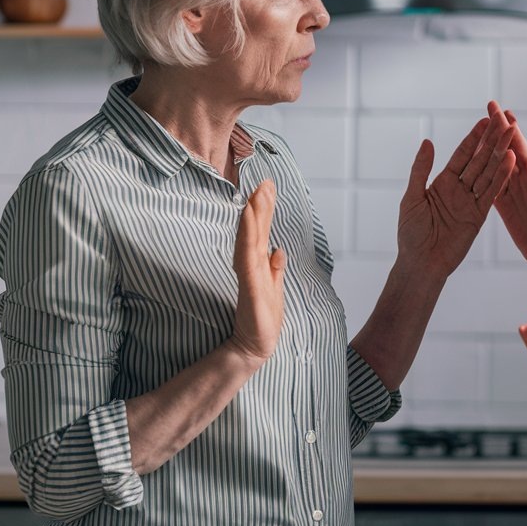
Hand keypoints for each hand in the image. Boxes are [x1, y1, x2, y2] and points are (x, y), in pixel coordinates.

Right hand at [227, 180, 286, 365]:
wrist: (254, 345)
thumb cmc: (262, 318)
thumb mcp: (274, 289)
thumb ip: (275, 270)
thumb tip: (279, 250)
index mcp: (260, 264)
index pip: (263, 232)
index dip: (266, 210)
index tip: (269, 186)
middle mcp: (252, 265)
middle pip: (256, 230)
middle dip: (260, 204)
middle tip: (265, 180)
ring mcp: (250, 274)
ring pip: (250, 238)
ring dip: (253, 215)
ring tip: (256, 193)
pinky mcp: (250, 285)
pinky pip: (248, 257)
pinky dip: (247, 237)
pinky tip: (247, 219)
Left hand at [396, 108, 515, 276]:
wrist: (422, 263)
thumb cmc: (411, 233)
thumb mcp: (412, 197)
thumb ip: (421, 169)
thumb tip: (427, 141)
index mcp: (442, 183)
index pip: (461, 155)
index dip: (474, 138)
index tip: (486, 121)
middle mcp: (458, 190)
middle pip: (478, 160)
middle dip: (491, 141)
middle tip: (505, 121)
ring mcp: (470, 202)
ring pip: (488, 173)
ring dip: (500, 154)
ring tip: (511, 135)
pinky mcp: (479, 216)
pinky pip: (492, 194)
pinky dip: (501, 177)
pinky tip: (510, 161)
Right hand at [489, 101, 526, 268]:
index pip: (520, 146)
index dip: (511, 129)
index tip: (503, 110)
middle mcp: (523, 180)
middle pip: (505, 150)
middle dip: (497, 130)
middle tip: (488, 109)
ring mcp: (513, 193)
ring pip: (495, 166)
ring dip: (486, 148)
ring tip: (477, 130)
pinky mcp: (504, 208)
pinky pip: (489, 187)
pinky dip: (481, 174)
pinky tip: (472, 163)